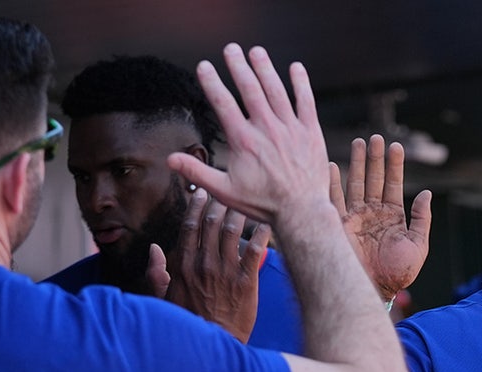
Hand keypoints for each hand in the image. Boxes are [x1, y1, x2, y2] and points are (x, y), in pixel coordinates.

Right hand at [162, 188, 271, 342]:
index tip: (201, 193)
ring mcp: (226, 272)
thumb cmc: (189, 322)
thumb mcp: (164, 299)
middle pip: (212, 224)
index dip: (196, 206)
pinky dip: (261, 234)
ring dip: (240, 213)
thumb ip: (156, 273)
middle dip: (220, 202)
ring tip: (247, 202)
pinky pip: (255, 250)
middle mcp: (204, 264)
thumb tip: (154, 249)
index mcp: (184, 265)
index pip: (189, 227)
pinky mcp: (246, 282)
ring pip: (233, 232)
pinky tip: (267, 224)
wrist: (215, 343)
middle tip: (228, 191)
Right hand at [167, 44, 330, 228]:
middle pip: (249, 89)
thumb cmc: (262, 204)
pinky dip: (300, 83)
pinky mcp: (310, 132)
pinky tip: (295, 67)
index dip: (212, 82)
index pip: (223, 103)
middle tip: (231, 49)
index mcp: (243, 140)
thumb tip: (170, 160)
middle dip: (238, 66)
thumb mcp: (224, 191)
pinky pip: (306, 101)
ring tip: (256, 51)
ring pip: (276, 90)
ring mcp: (290, 128)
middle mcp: (266, 129)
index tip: (203, 66)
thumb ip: (197, 172)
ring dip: (265, 68)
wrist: (301, 212)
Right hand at [330, 135, 432, 300]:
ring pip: (354, 184)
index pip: (393, 184)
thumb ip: (421, 219)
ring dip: (356, 164)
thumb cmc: (398, 274)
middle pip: (373, 179)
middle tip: (375, 138)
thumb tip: (426, 194)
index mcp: (392, 216)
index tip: (395, 147)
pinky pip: (333, 200)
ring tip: (358, 143)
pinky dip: (331, 183)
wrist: (374, 291)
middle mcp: (372, 214)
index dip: (394, 166)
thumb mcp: (418, 246)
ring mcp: (354, 218)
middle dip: (374, 158)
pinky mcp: (338, 225)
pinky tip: (330, 165)